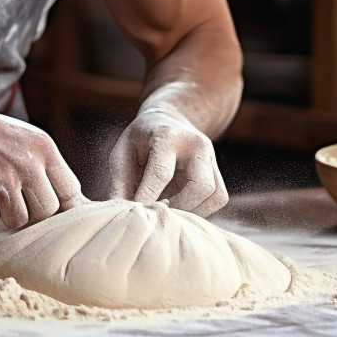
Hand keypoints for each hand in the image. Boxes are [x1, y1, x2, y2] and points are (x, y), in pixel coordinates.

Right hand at [0, 105, 85, 228]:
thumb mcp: (26, 140)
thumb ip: (48, 168)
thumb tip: (75, 204)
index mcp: (43, 148)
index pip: (70, 191)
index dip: (60, 203)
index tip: (47, 203)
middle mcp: (27, 164)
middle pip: (47, 212)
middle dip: (32, 211)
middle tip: (13, 195)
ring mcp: (3, 182)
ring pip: (19, 221)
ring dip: (4, 212)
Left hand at [108, 107, 227, 216]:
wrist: (169, 120)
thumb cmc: (140, 140)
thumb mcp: (123, 153)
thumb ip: (120, 183)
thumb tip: (118, 214)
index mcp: (167, 136)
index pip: (161, 173)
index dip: (148, 198)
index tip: (137, 216)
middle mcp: (196, 144)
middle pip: (200, 186)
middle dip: (179, 208)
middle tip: (158, 214)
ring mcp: (211, 157)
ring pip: (214, 195)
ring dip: (191, 211)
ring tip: (168, 211)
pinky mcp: (218, 171)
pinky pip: (218, 198)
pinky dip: (201, 210)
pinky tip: (181, 207)